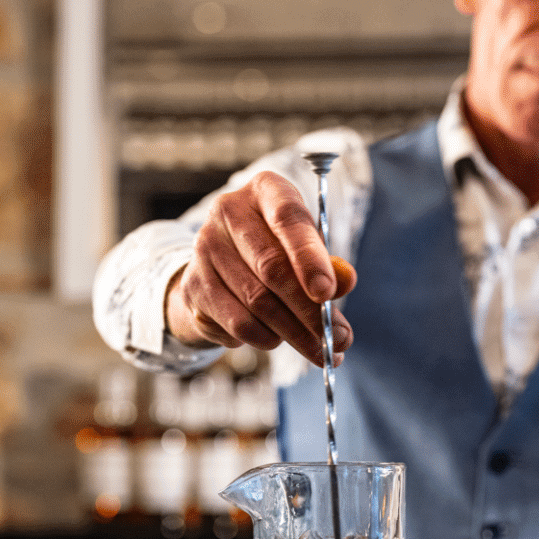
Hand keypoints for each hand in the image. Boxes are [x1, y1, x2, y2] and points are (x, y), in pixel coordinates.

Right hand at [166, 170, 355, 366]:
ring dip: (293, 333)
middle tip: (337, 339)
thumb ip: (327, 264)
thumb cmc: (276, 251)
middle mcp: (228, 211)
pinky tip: (277, 339)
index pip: (288, 218)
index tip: (328, 293)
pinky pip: (238, 323)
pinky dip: (265, 338)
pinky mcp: (194, 284)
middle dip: (309, 311)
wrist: (221, 266)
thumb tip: (344, 282)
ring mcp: (205, 247)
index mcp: (265, 190)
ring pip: (257, 303)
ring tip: (317, 348)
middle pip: (271, 268)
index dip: (309, 257)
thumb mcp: (306, 248)